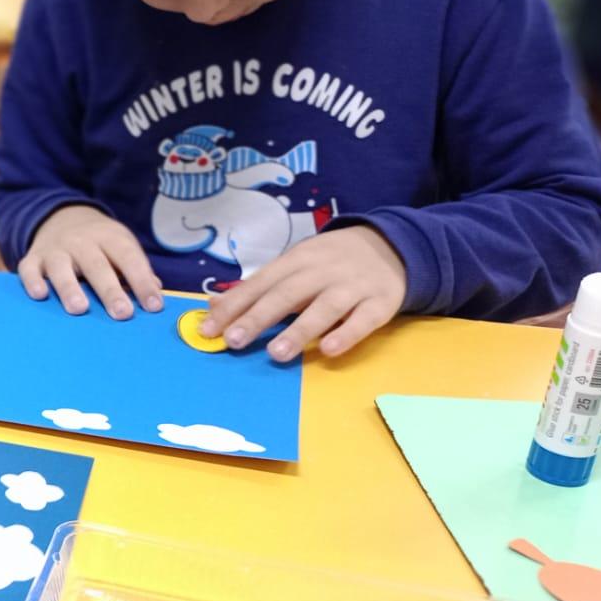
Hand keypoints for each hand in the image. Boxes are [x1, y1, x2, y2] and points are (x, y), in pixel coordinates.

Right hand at [18, 205, 163, 318]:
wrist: (61, 218)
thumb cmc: (99, 244)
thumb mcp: (120, 247)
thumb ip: (136, 270)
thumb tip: (155, 294)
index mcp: (109, 237)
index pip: (128, 258)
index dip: (142, 281)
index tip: (154, 306)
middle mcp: (81, 241)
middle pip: (96, 265)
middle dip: (110, 290)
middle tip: (122, 313)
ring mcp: (55, 250)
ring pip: (61, 267)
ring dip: (70, 288)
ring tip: (79, 309)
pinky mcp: (33, 259)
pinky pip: (29, 269)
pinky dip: (33, 281)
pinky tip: (40, 295)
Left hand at [198, 227, 406, 361]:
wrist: (392, 246)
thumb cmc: (330, 262)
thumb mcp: (293, 266)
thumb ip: (257, 288)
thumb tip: (214, 306)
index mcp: (296, 261)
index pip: (260, 284)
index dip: (234, 306)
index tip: (208, 329)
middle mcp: (321, 271)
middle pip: (286, 294)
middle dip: (258, 317)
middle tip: (233, 341)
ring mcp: (352, 286)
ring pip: (324, 308)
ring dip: (299, 330)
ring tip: (276, 354)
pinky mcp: (381, 302)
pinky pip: (364, 319)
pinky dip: (347, 334)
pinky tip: (328, 350)